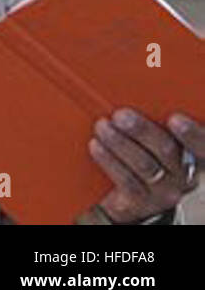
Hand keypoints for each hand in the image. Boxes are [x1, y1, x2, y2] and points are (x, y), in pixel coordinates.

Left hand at [87, 108, 200, 222]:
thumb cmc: (147, 154)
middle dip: (142, 131)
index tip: (174, 119)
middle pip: (168, 151)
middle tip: (121, 115)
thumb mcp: (159, 139)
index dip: (193, 134)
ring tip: (102, 126)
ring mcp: (165, 190)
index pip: (203, 145)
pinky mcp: (142, 201)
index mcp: (195, 155)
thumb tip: (134, 87)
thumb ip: (157, 120)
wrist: (131, 197)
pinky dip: (109, 160)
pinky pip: (126, 181)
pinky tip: (96, 145)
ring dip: (120, 142)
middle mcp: (185, 175)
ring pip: (145, 165)